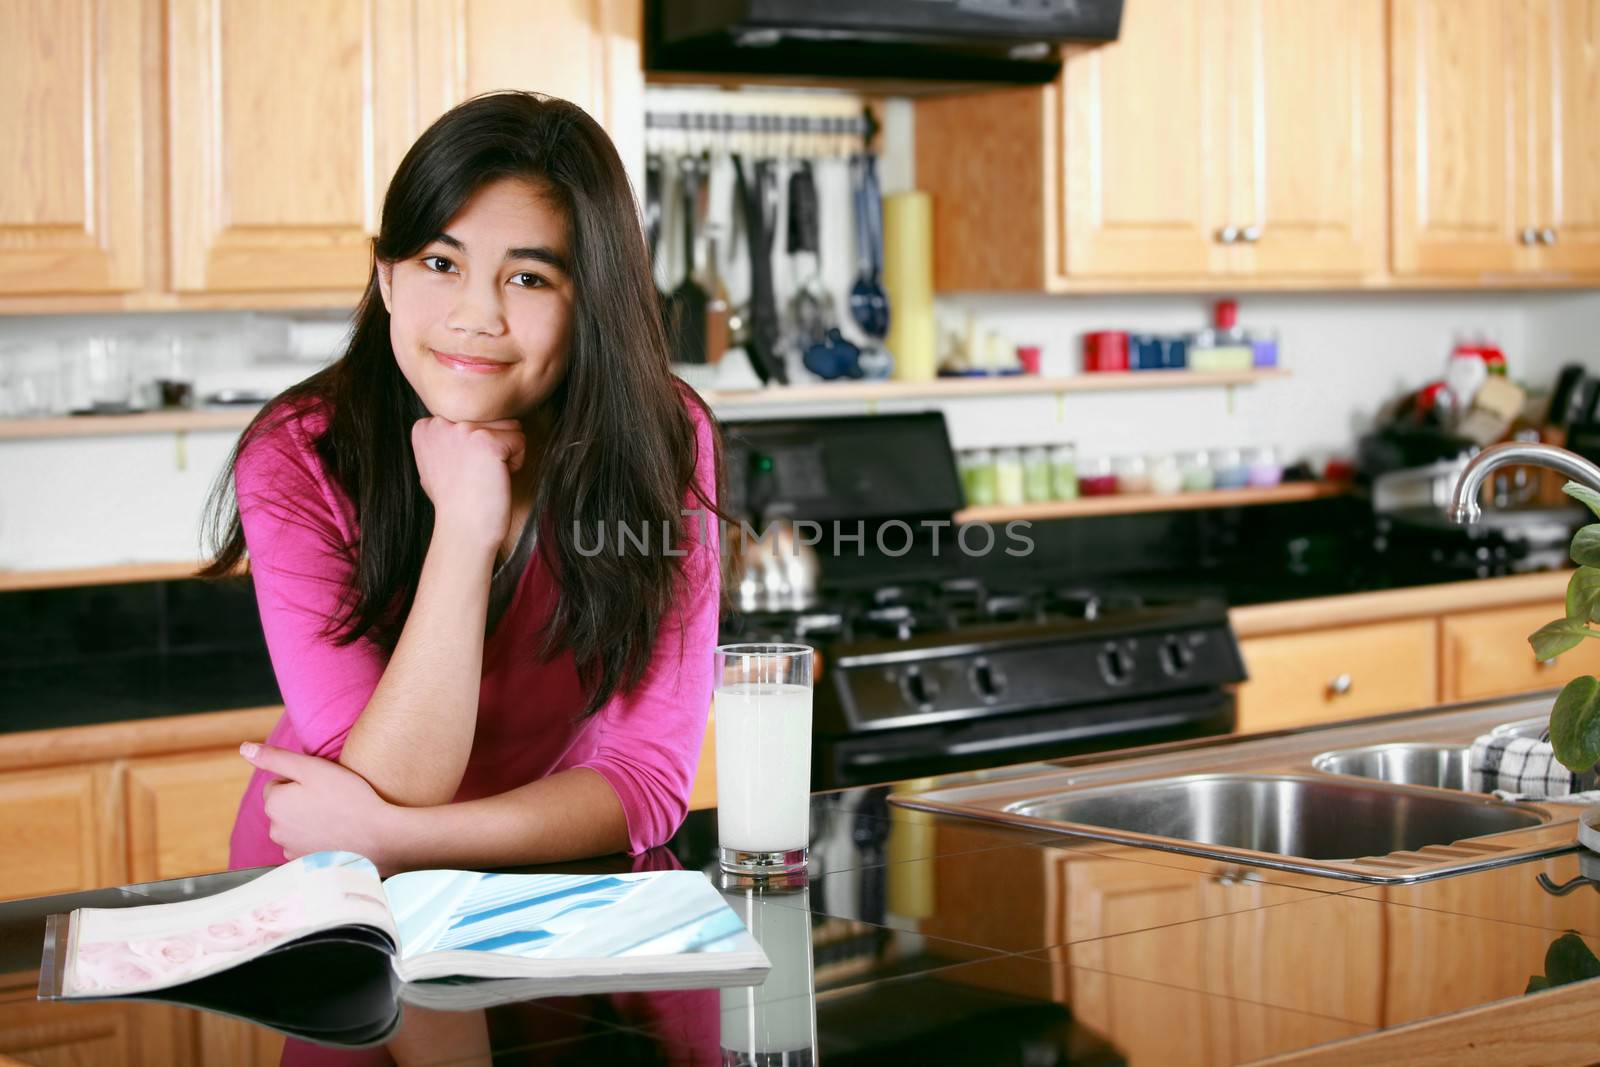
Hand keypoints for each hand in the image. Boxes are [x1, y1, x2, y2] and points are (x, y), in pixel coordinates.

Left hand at [240, 742, 404, 871]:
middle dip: (301, 801)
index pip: (277, 784)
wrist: (377, 836)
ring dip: (308, 820)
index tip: (322, 784)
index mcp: (274, 803)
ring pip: (294, 825)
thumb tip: (244, 748)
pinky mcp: (305, 863)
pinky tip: (336, 834)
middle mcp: (275, 829)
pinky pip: (304, 844)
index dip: (301, 781)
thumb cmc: (348, 797)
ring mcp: (290, 849)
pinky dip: (316, 838)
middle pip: (284, 806)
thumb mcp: (312, 768)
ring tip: (336, 817)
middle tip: (332, 799)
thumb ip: (276, 758)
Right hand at [410, 416, 525, 553]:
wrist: (463, 530)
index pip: (473, 418)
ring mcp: (463, 429)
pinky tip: (496, 480)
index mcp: (426, 426)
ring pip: (509, 427)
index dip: (476, 447)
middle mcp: (441, 422)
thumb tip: (459, 423)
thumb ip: (445, 438)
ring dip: (506, 453)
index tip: (462, 471)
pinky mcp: (487, 441)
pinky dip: (516, 463)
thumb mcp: (435, 462)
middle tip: (476, 476)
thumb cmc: (454, 501)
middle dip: (493, 447)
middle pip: (492, 420)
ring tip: (486, 477)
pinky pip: (520, 440)